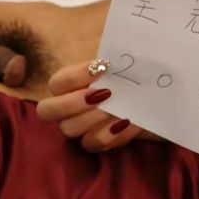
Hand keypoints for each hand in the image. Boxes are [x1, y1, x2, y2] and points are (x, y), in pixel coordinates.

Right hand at [37, 60, 156, 152]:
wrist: (151, 97)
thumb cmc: (131, 74)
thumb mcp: (118, 59)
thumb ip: (109, 55)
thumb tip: (110, 57)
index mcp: (66, 85)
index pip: (56, 83)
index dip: (76, 76)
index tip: (104, 67)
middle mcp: (65, 109)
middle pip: (47, 111)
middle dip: (73, 102)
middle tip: (103, 94)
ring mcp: (78, 128)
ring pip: (71, 129)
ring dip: (95, 118)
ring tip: (120, 109)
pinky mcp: (95, 143)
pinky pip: (95, 143)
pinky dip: (113, 134)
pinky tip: (130, 122)